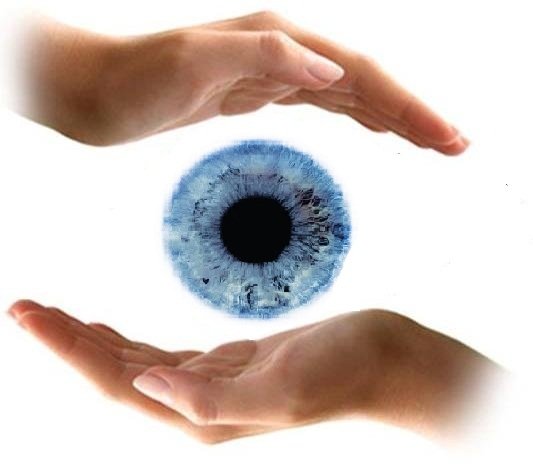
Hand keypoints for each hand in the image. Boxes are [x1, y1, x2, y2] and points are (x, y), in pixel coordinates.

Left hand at [8, 300, 496, 443]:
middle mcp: (198, 404)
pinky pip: (162, 354)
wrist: (382, 359)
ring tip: (55, 317)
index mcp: (202, 415)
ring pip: (133, 363)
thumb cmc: (343, 372)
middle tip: (24, 308)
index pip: (115, 381)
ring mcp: (212, 382)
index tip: (31, 316)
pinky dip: (128, 341)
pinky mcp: (228, 362)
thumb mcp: (282, 390)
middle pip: (114, 372)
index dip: (69, 350)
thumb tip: (147, 387)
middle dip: (67, 341)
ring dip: (91, 340)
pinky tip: (111, 333)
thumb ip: (212, 400)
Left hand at [20, 11, 467, 152]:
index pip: (360, 76)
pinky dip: (354, 115)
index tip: (444, 138)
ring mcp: (273, 74)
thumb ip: (261, 54)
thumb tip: (329, 70)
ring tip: (427, 140)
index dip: (406, 107)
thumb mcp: (192, 62)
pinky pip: (320, 104)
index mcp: (279, 44)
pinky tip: (369, 126)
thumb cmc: (134, 80)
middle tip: (454, 146)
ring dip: (391, 115)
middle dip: (413, 113)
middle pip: (365, 83)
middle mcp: (284, 53)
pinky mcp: (258, 93)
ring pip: (348, 93)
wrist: (97, 92)